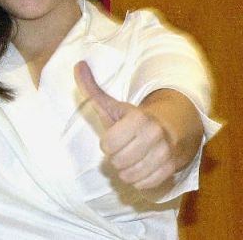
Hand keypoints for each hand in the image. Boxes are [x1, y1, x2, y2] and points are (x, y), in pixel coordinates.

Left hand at [74, 61, 175, 189]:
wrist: (172, 128)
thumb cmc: (133, 119)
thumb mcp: (111, 104)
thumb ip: (91, 88)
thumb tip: (77, 64)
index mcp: (138, 118)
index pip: (108, 145)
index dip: (108, 143)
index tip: (116, 135)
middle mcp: (154, 135)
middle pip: (117, 161)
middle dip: (116, 156)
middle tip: (125, 146)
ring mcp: (164, 153)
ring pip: (129, 175)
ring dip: (126, 169)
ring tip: (133, 155)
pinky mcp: (170, 169)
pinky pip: (143, 184)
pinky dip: (139, 179)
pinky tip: (142, 165)